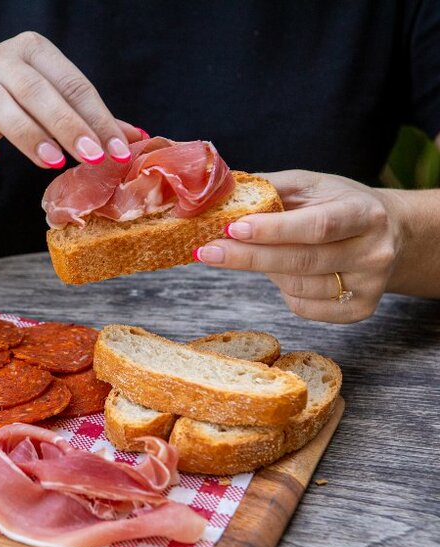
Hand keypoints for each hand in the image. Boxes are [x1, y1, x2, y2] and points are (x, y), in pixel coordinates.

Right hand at [0, 31, 142, 168]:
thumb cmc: (14, 102)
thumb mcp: (51, 102)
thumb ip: (88, 117)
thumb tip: (134, 138)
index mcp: (35, 50)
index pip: (73, 84)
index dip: (97, 118)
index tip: (116, 150)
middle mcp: (1, 58)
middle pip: (37, 91)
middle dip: (67, 125)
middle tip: (90, 157)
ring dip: (27, 134)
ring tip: (51, 163)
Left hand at [194, 170, 405, 322]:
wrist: (391, 234)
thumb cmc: (337, 204)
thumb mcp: (310, 185)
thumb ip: (269, 189)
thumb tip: (217, 194)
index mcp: (364, 212)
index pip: (316, 226)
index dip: (273, 230)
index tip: (232, 228)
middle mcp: (373, 251)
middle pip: (302, 261)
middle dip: (249, 257)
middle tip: (207, 251)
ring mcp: (369, 285)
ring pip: (299, 287)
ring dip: (264, 271)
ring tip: (248, 255)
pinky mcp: (360, 310)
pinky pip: (305, 307)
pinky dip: (283, 291)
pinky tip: (280, 273)